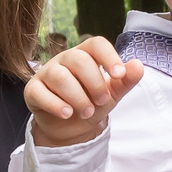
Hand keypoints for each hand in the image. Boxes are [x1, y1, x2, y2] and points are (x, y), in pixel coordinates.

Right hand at [26, 36, 144, 147]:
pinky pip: (40, 92)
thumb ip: (126, 80)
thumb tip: (138, 65)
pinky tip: (67, 114)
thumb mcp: (112, 94)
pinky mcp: (33, 90)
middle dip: (94, 83)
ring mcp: (46, 73)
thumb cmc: (92, 103)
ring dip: (77, 97)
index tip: (119, 75)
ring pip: (59, 76)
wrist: (71, 128)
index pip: (95, 44)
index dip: (108, 56)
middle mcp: (64, 60)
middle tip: (102, 101)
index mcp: (85, 55)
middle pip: (78, 59)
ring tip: (87, 112)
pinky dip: (55, 104)